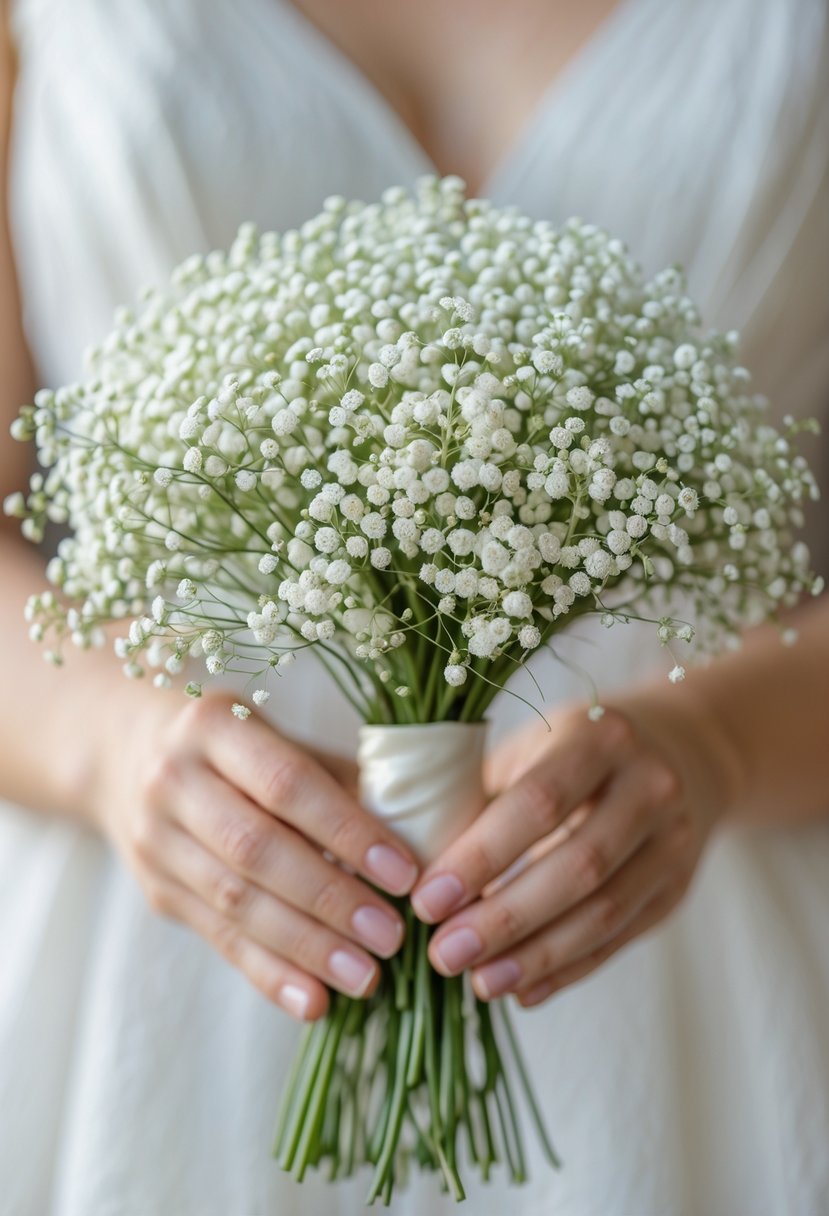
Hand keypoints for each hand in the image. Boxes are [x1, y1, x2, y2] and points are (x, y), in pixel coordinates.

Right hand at [97, 691, 418, 1020]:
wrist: (124, 752)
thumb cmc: (235, 744)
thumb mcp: (277, 735)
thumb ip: (338, 776)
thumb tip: (420, 830)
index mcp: (213, 726)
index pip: (286, 783)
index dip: (346, 830)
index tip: (403, 872)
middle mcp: (174, 782)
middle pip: (257, 850)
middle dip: (330, 899)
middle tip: (392, 937)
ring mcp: (156, 840)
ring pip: (235, 903)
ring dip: (306, 947)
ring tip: (365, 976)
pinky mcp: (156, 891)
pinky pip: (218, 940)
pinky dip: (270, 974)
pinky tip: (314, 1001)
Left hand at [410, 695, 733, 1007]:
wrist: (680, 749)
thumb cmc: (572, 748)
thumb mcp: (530, 747)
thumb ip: (481, 798)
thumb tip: (412, 869)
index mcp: (600, 738)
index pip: (538, 804)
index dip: (480, 857)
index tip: (426, 901)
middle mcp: (649, 786)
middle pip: (577, 866)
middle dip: (505, 919)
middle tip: (444, 954)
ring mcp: (673, 839)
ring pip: (604, 912)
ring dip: (536, 956)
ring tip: (479, 982)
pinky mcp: (677, 886)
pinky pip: (620, 939)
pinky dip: (567, 969)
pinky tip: (522, 989)